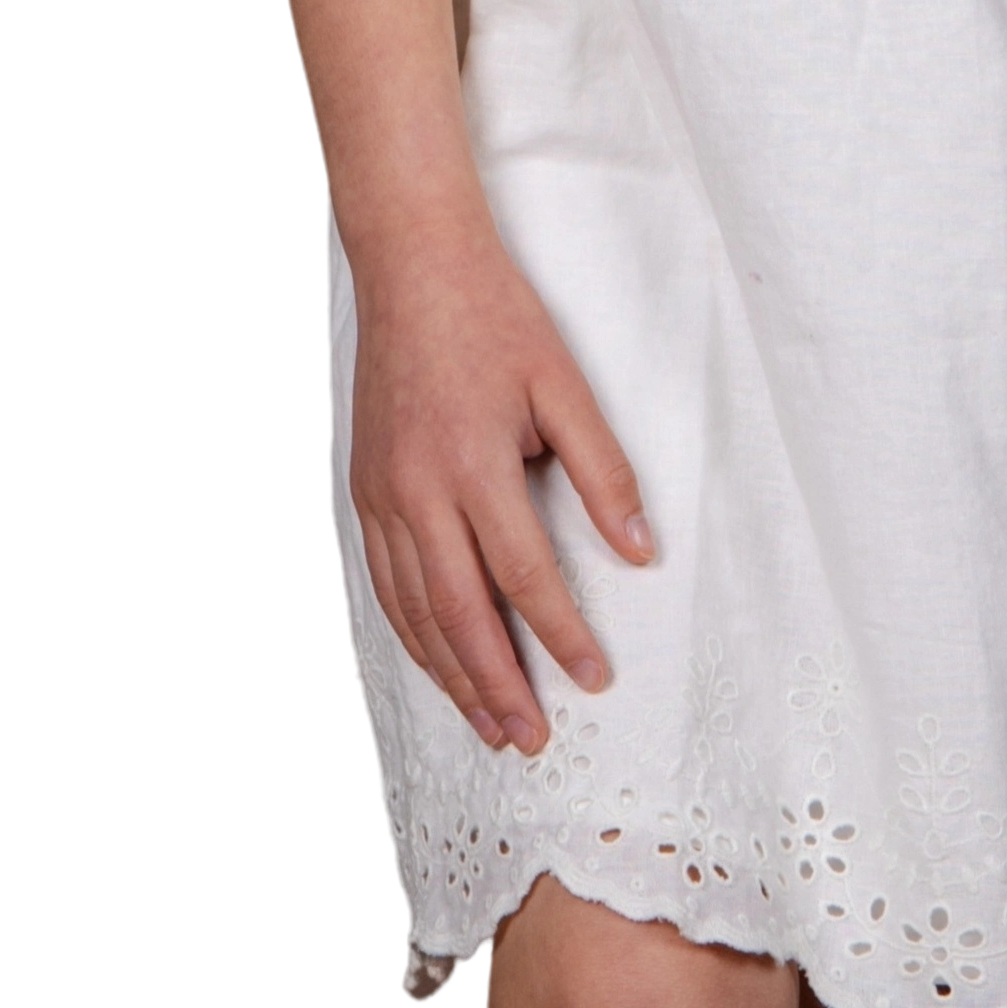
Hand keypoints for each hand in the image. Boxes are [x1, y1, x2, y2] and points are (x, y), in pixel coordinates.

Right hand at [346, 217, 654, 756]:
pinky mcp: (364, 491)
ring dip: (452, 675)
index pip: (522, 575)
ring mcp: (382, 494)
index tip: (594, 679)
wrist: (413, 268)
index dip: (560, 634)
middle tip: (532, 739)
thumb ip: (601, 469)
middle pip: (458, 613)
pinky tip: (438, 664)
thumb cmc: (496, 318)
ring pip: (414, 610)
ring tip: (490, 724)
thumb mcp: (563, 383)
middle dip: (498, 685)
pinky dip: (412, 636)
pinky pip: (386, 584)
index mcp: (472, 463)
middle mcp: (417, 490)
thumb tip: (642, 549)